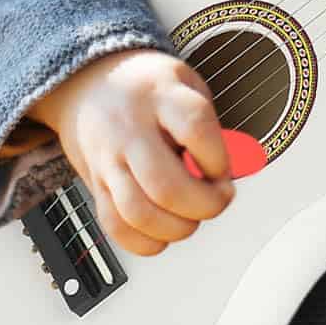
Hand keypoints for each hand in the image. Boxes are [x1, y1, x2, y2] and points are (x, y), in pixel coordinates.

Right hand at [31, 47, 236, 256]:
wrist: (89, 83)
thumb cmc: (147, 88)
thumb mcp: (186, 83)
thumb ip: (210, 125)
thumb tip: (237, 168)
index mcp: (159, 96)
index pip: (194, 129)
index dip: (218, 159)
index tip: (225, 168)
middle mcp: (129, 129)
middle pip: (165, 185)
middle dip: (204, 205)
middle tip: (218, 198)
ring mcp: (108, 160)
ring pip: (138, 213)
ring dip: (177, 227)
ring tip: (192, 216)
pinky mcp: (95, 185)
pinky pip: (115, 226)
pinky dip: (146, 241)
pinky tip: (164, 230)